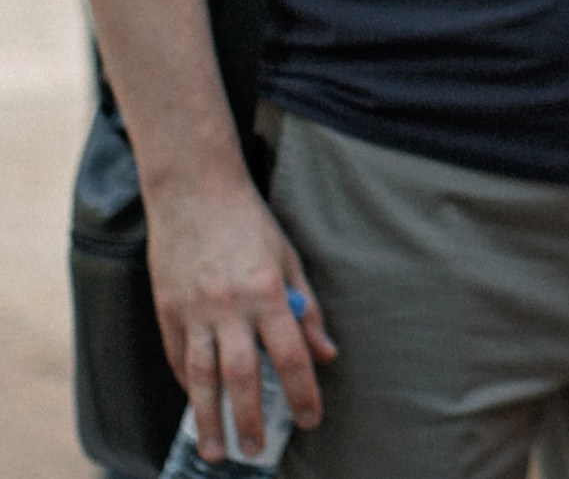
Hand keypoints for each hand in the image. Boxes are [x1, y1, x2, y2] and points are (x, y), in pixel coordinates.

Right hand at [147, 173, 335, 460]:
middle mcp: (229, 307)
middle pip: (241, 376)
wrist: (194, 192)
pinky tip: (198, 405)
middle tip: (256, 451)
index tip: (311, 419)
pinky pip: (179, 357)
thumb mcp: (289, 259)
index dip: (302, 392)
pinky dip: (189, 385)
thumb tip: (326, 355)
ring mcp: (193, 311)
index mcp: (267, 293)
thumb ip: (306, 309)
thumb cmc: (250, 223)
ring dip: (208, 418)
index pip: (290, 355)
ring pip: (201, 377)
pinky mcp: (166, 310)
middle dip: (250, 419)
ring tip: (215, 450)